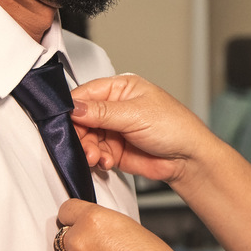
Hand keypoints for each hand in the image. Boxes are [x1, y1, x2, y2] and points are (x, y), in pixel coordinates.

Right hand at [70, 74, 221, 182]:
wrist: (188, 159)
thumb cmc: (175, 127)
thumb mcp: (136, 114)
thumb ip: (102, 112)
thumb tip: (74, 107)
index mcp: (120, 88)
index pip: (85, 94)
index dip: (71, 108)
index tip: (62, 122)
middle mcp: (114, 108)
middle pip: (81, 119)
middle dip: (79, 134)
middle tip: (85, 145)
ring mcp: (113, 129)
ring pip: (85, 138)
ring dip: (87, 149)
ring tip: (97, 157)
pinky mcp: (114, 150)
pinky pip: (94, 153)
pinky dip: (97, 160)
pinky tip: (106, 162)